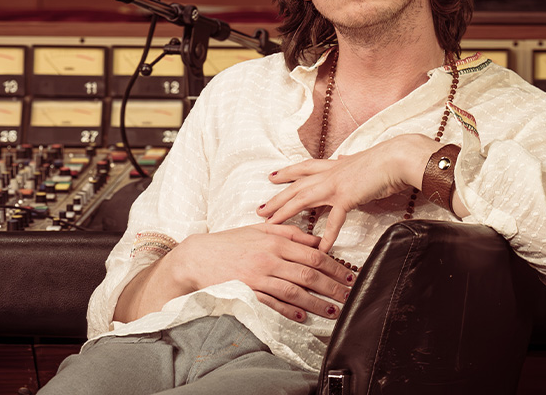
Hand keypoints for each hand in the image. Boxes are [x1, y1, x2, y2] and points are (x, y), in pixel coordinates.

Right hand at [166, 223, 354, 321]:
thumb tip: (315, 239)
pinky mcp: (248, 292)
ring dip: (317, 303)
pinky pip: (273, 303)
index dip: (334, 265)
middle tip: (350, 294)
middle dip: (333, 286)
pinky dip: (289, 311)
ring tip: (333, 310)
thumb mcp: (258, 230)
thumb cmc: (228, 243)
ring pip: (295, 291)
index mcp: (274, 240)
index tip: (349, 274)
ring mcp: (258, 276)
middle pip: (309, 274)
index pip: (312, 253)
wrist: (196, 258)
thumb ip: (288, 232)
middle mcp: (269, 258)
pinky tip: (303, 317)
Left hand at [258, 134, 441, 251]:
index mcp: (333, 165)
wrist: (397, 158)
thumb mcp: (361, 160)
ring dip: (285, 212)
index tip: (272, 176)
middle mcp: (329, 173)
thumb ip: (349, 163)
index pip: (304, 168)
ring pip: (303, 199)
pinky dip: (326, 236)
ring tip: (271, 226)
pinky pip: (333, 220)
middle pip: (296, 186)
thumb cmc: (384, 160)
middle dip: (276, 198)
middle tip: (259, 209)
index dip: (287, 172)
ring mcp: (336, 185)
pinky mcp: (347, 197)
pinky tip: (319, 249)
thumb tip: (343, 157)